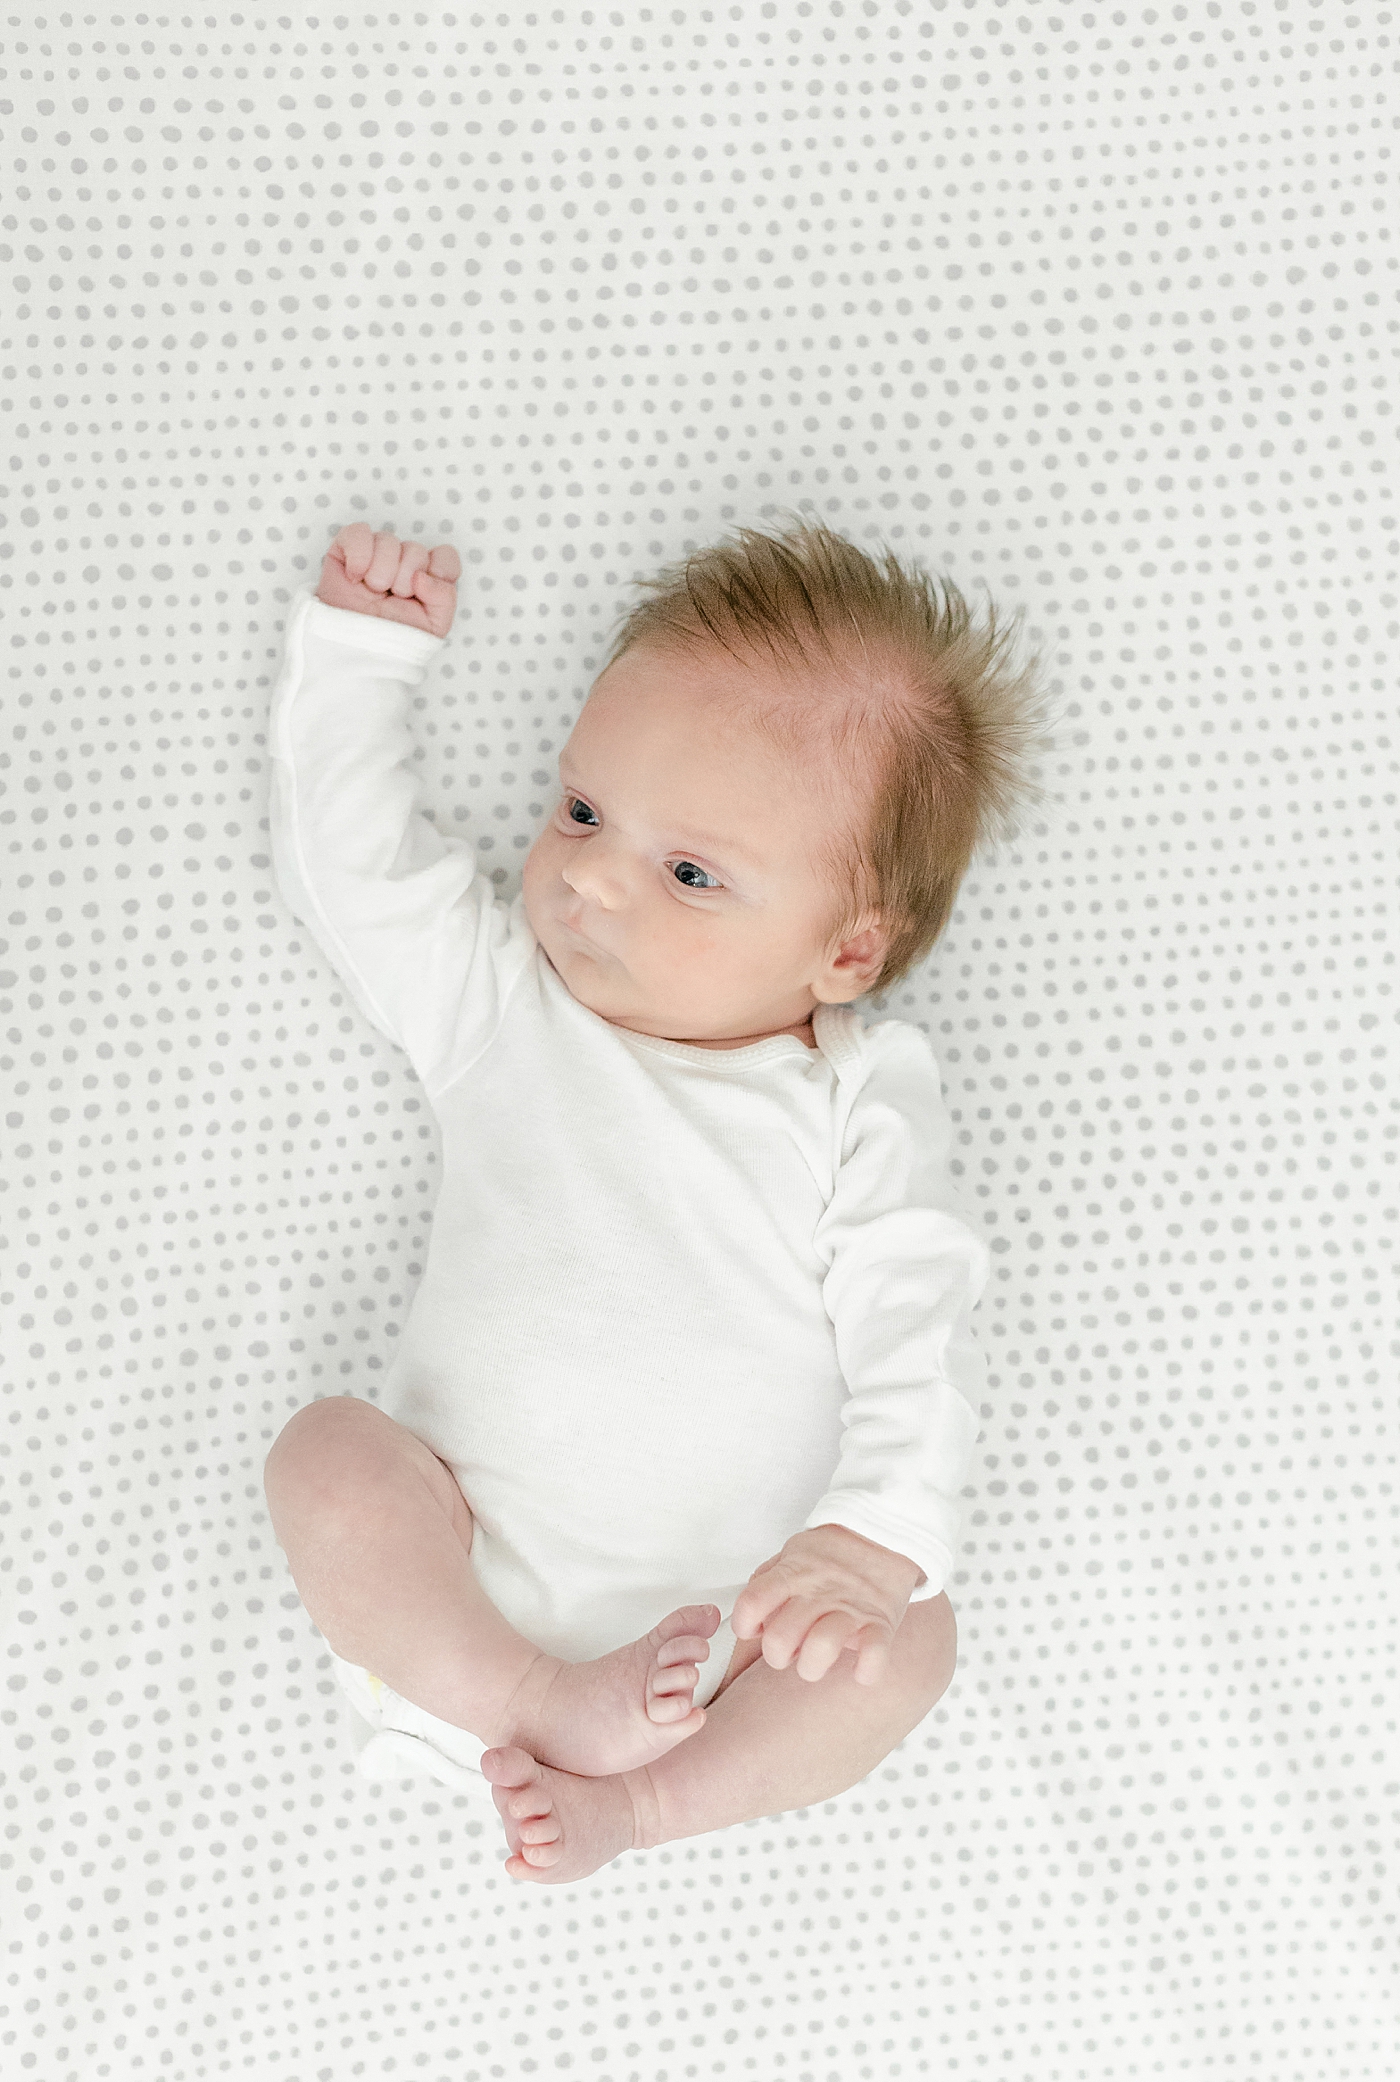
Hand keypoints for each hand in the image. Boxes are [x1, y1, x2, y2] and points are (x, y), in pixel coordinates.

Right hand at [316, 522, 460, 638]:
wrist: (358, 650)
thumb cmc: (394, 639)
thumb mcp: (434, 626)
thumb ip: (444, 597)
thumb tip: (421, 576)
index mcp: (427, 578)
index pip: (445, 555)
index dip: (437, 571)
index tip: (422, 593)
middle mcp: (402, 563)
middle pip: (416, 549)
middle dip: (404, 579)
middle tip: (392, 598)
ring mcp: (375, 555)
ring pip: (387, 540)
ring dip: (381, 571)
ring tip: (373, 591)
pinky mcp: (347, 550)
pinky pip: (358, 533)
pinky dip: (359, 556)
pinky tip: (356, 578)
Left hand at [729, 1524, 921, 1686]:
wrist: (884, 1531)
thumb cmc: (832, 1552)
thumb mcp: (792, 1553)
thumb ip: (768, 1580)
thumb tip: (749, 1613)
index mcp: (792, 1574)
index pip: (751, 1603)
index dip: (744, 1625)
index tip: (755, 1629)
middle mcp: (817, 1592)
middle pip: (779, 1638)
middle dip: (777, 1657)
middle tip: (790, 1650)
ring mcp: (850, 1608)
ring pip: (821, 1648)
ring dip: (813, 1667)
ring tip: (817, 1660)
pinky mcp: (882, 1622)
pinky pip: (873, 1656)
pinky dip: (865, 1671)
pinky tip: (859, 1668)